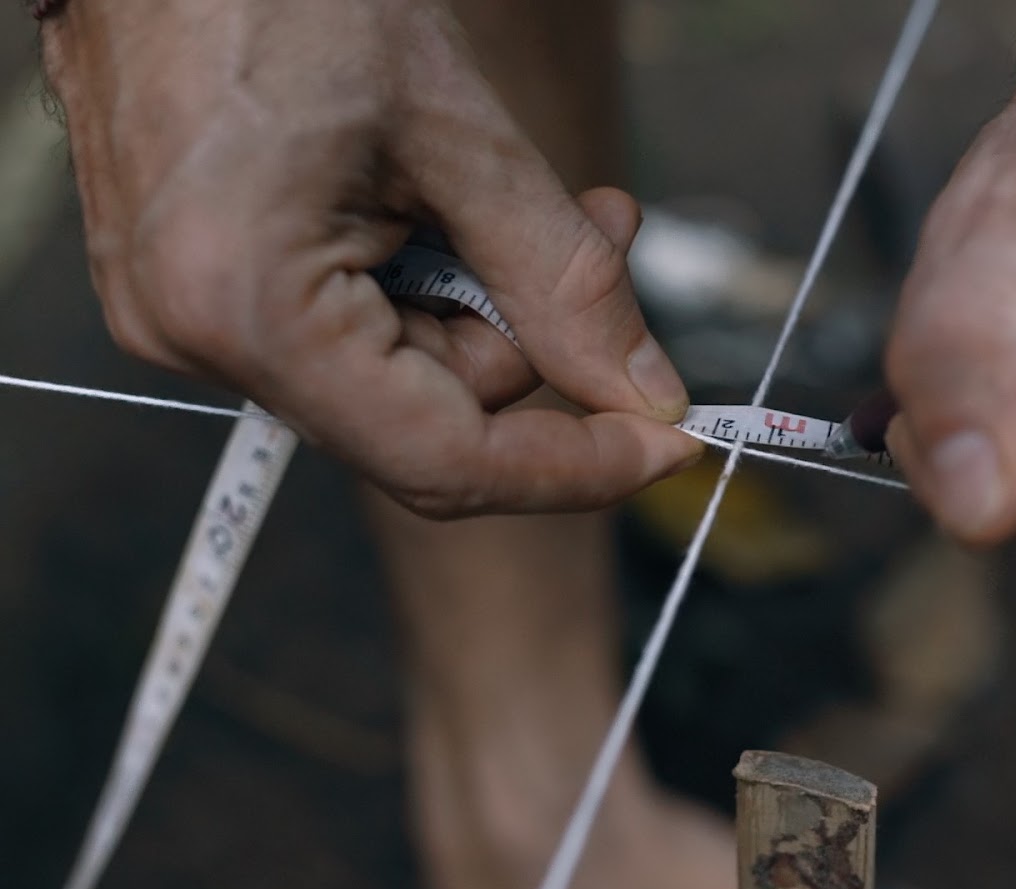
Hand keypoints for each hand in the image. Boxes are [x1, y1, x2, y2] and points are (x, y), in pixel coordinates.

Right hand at [39, 0, 700, 516]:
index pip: (445, 459)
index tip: (672, 440)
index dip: (576, 467)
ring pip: (396, 373)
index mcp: (248, 307)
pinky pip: (344, 329)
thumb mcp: (462, 133)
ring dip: (480, 293)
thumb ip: (563, 281)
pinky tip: (431, 194)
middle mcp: (196, 338)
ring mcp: (182, 314)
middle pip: (429, 414)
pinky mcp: (192, 285)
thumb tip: (645, 392)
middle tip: (609, 220)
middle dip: (535, 331)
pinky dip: (418, 278)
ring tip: (498, 172)